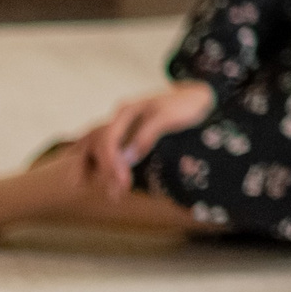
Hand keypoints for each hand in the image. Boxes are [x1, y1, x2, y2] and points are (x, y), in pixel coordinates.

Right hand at [73, 81, 214, 196]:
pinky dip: (98, 163)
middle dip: (105, 170)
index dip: (111, 163)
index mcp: (127, 111)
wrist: (197, 98)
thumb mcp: (170, 117)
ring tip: (98, 190)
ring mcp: (120, 127)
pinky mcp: (125, 135)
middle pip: (97, 144)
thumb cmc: (185, 105)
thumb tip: (127, 158)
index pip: (107, 139)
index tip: (123, 183)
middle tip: (117, 193)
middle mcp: (118, 119)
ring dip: (93, 167)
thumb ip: (147, 134)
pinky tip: (97, 179)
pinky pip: (104, 149)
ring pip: (94, 146)